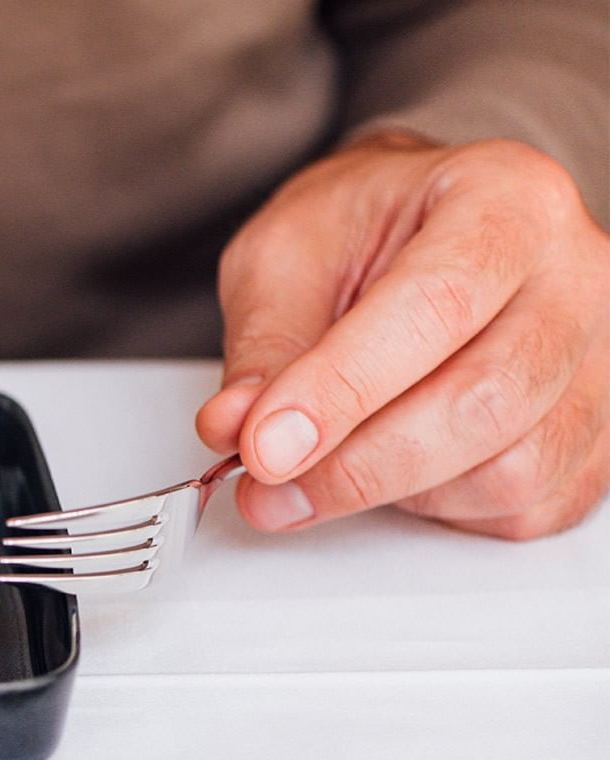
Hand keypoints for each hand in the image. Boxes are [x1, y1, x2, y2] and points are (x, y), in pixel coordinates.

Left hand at [197, 134, 609, 539]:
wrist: (412, 232)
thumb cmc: (361, 231)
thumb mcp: (284, 256)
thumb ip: (265, 343)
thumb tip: (238, 428)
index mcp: (507, 198)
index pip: (437, 307)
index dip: (343, 390)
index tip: (264, 444)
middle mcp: (576, 274)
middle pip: (488, 400)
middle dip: (359, 463)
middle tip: (269, 481)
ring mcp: (600, 359)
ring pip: (514, 470)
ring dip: (398, 491)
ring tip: (323, 469)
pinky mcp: (597, 433)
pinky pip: (529, 506)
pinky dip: (444, 510)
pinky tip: (391, 471)